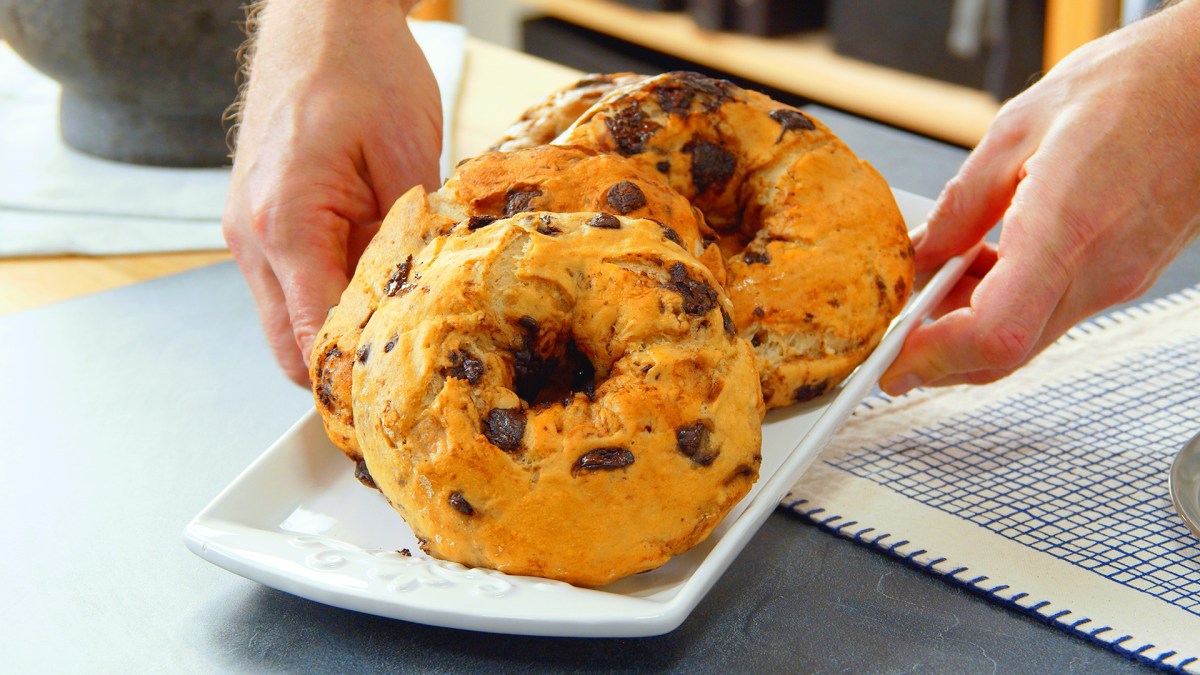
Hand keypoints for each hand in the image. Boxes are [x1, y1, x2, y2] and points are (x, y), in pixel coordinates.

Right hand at [223, 0, 440, 385]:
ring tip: (398, 332)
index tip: (397, 404)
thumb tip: (427, 301)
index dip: (354, 380)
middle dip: (344, 370)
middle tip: (405, 381)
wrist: (319, 16)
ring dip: (337, 332)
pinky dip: (329, 299)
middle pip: (291, 346)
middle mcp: (253, 237)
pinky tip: (377, 287)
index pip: (313, 338)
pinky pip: (291, 285)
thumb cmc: (358, 68)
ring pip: (288, 320)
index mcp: (286, 224)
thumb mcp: (407, 153)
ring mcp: (249, 230)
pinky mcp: (261, 221)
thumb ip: (413, 239)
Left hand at [880, 1, 1199, 395]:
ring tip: (937, 278)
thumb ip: (962, 202)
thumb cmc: (1134, 88)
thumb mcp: (1018, 127)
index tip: (893, 356)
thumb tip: (922, 252)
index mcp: (1067, 226)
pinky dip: (1003, 307)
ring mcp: (1117, 279)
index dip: (934, 357)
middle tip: (897, 329)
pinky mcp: (1124, 277)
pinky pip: (1050, 314)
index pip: (995, 332)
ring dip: (967, 327)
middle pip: (1004, 353)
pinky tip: (981, 269)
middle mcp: (1099, 269)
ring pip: (1025, 339)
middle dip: (938, 353)